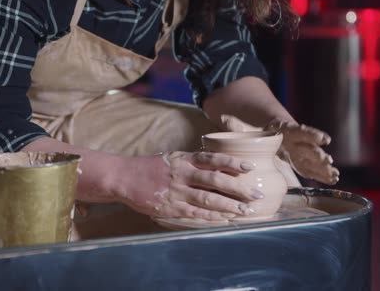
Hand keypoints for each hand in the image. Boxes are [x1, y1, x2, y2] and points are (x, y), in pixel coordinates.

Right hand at [116, 152, 264, 220]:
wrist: (123, 177)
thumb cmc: (149, 168)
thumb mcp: (171, 159)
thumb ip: (191, 162)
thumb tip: (218, 167)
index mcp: (182, 159)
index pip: (212, 158)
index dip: (232, 162)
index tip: (249, 167)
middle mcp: (182, 174)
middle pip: (215, 180)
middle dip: (238, 187)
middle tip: (256, 194)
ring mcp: (176, 191)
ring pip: (208, 198)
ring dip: (229, 205)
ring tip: (245, 210)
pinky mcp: (170, 207)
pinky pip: (195, 213)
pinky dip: (212, 216)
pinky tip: (225, 219)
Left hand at [220, 114, 339, 184]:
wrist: (262, 135)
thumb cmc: (255, 132)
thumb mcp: (244, 128)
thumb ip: (236, 126)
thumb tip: (224, 117)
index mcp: (286, 129)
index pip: (301, 130)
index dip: (313, 134)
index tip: (324, 139)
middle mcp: (296, 140)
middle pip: (310, 147)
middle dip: (319, 154)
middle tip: (328, 161)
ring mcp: (300, 152)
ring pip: (314, 159)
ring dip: (323, 167)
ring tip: (333, 174)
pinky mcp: (300, 163)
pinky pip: (312, 169)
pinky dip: (321, 175)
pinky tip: (332, 180)